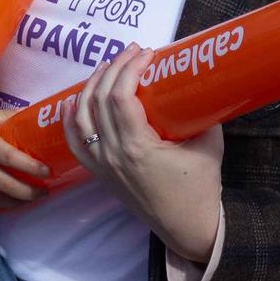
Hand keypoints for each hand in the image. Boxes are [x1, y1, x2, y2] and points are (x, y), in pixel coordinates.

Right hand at [0, 108, 51, 210]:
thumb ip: (5, 117)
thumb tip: (28, 115)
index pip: (14, 159)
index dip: (32, 168)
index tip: (47, 172)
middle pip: (9, 187)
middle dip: (30, 193)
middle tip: (44, 192)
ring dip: (16, 203)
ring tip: (29, 200)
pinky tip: (6, 204)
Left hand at [64, 43, 223, 263]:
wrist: (188, 228)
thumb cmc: (201, 188)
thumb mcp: (209, 144)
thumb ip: (201, 112)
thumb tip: (198, 82)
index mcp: (138, 147)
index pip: (120, 96)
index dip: (130, 68)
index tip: (147, 54)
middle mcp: (113, 155)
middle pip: (99, 100)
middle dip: (114, 68)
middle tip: (132, 52)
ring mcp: (103, 166)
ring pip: (82, 118)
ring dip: (91, 87)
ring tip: (108, 67)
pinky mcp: (100, 174)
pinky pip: (76, 143)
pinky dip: (71, 120)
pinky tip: (75, 101)